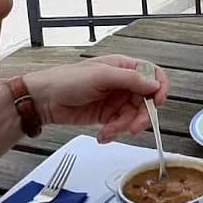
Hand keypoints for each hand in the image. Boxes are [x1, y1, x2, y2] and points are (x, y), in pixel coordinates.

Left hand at [23, 55, 168, 143]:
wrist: (43, 100)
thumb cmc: (68, 80)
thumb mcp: (101, 76)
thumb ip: (130, 80)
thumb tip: (155, 85)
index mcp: (123, 67)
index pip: (152, 75)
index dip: (159, 88)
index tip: (158, 102)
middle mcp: (122, 83)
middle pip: (145, 100)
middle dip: (140, 116)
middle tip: (132, 128)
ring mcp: (115, 100)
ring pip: (133, 116)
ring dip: (122, 127)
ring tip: (107, 132)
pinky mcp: (107, 116)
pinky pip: (119, 126)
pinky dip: (114, 132)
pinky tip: (102, 135)